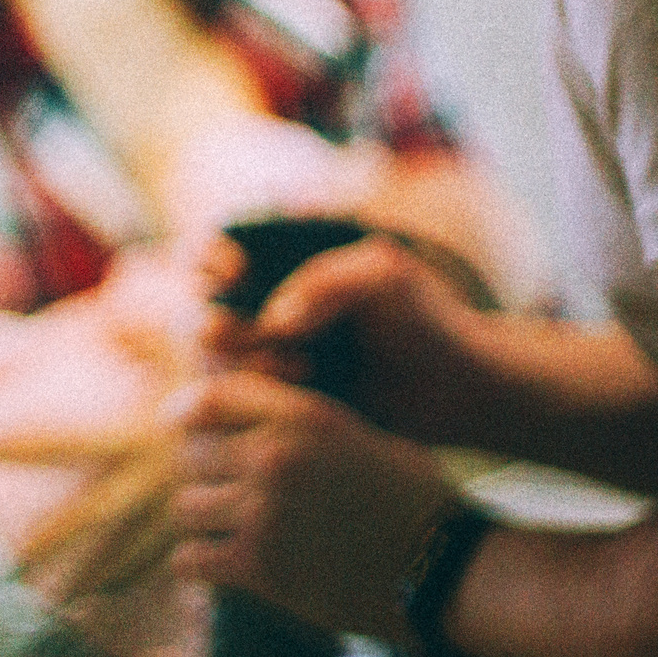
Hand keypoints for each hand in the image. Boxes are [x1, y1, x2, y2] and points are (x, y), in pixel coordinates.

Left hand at [167, 370, 455, 640]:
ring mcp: (264, 511)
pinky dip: (201, 565)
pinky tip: (222, 567)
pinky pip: (189, 558)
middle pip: (191, 455)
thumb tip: (235, 418)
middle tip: (226, 498)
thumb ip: (301, 422)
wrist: (449, 573)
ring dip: (204, 523)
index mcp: (304, 416)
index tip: (186, 430)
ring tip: (229, 534)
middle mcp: (277, 456)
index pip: (209, 397)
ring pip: (186, 507)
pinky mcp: (259, 566)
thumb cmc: (412, 503)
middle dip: (206, 477)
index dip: (190, 414)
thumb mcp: (361, 437)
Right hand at [211, 231, 505, 447]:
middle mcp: (262, 310)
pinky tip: (305, 390)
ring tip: (302, 367)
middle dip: (226, 324)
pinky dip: (259, 394)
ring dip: (245, 362)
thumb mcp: (385, 278)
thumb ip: (326, 281)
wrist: (457, 390)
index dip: (207, 261)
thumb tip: (273, 321)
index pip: (210, 253)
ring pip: (212, 360)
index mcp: (282, 265)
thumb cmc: (428, 321)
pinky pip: (238, 401)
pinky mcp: (276, 403)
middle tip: (273, 335)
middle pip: (199, 309)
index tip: (236, 274)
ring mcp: (266, 360)